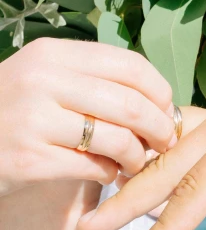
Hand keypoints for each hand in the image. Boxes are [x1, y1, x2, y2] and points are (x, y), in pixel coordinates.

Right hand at [0, 37, 176, 195]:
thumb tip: (159, 98)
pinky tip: (107, 175)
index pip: (130, 65)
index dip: (160, 92)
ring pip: (116, 139)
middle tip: (163, 144)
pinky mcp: (28, 159)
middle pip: (131, 104)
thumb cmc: (15, 112)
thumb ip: (93, 81)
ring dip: (137, 157)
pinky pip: (92, 167)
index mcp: (53, 54)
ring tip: (134, 164)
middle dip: (159, 129)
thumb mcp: (46, 79)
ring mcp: (32, 119)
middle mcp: (41, 79)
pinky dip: (110, 174)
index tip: (167, 111)